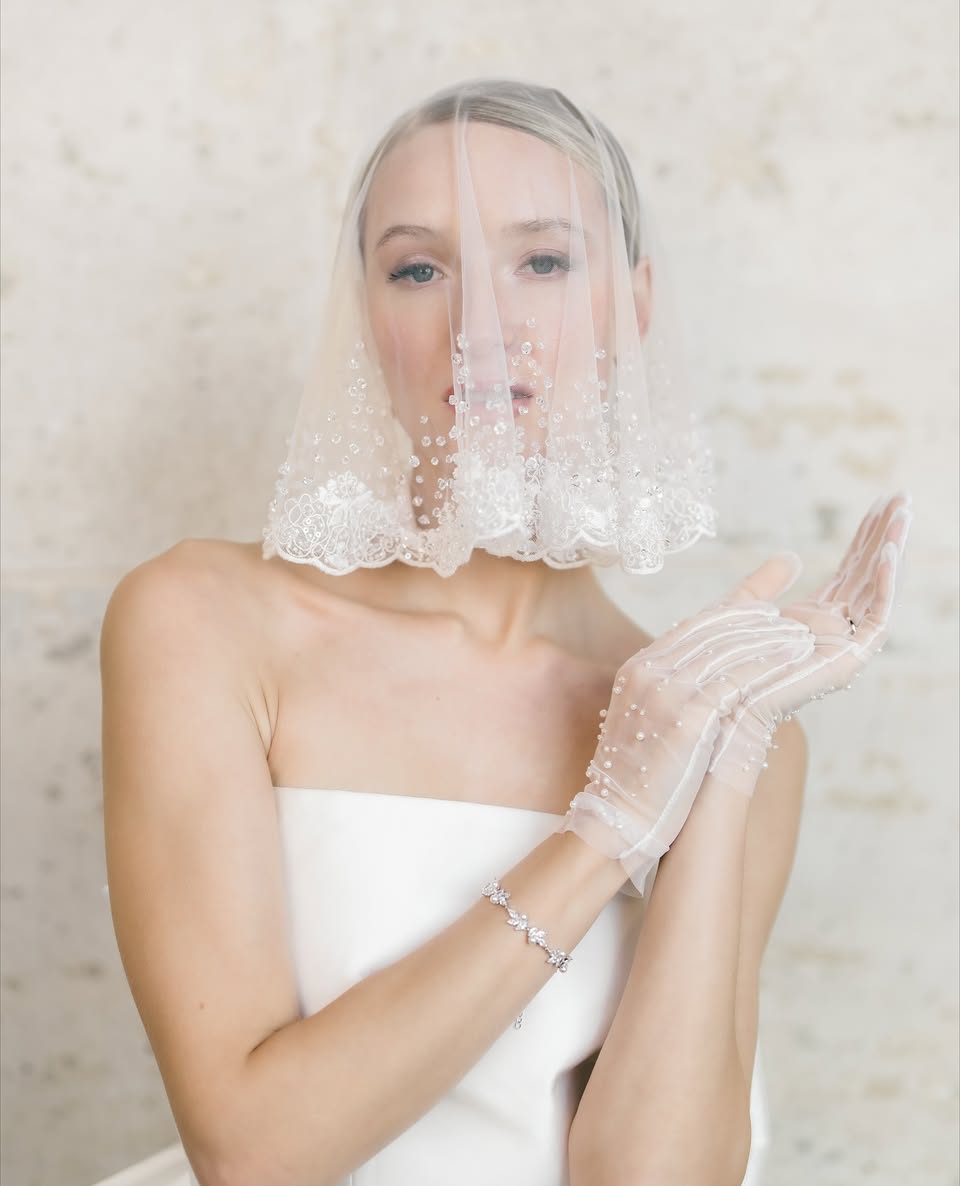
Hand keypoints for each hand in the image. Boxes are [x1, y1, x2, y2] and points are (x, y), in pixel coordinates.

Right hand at [557, 600, 813, 893]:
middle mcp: (649, 670)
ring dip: (773, 638)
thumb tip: (718, 685)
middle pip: (716, 628)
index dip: (742, 598)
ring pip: (730, 649)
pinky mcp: (686, 716)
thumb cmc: (639, 782)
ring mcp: (665, 690)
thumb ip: (677, 694)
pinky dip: (769, 666)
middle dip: (762, 616)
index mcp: (639, 667)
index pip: (698, 622)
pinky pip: (738, 680)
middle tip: (800, 610)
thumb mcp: (650, 724)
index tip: (776, 574)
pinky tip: (796, 661)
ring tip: (808, 633)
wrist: (613, 822)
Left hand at [708, 493, 911, 793]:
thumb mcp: (736, 613)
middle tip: (902, 496)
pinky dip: (884, 585)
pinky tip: (886, 552)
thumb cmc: (710, 671)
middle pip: (867, 577)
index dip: (862, 540)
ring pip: (876, 591)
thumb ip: (764, 586)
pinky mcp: (846, 662)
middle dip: (883, 537)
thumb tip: (791, 555)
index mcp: (810, 624)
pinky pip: (875, 618)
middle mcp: (832, 635)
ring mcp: (841, 649)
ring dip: (890, 550)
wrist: (705, 719)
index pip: (847, 574)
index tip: (877, 504)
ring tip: (903, 511)